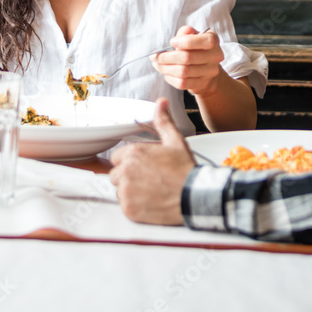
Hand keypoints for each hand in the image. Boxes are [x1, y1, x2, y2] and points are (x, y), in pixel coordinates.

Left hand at [110, 98, 193, 224]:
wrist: (195, 196)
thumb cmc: (185, 170)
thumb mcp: (175, 141)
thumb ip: (163, 121)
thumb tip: (161, 103)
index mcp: (133, 153)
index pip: (117, 157)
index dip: (130, 162)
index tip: (143, 167)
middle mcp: (126, 171)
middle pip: (116, 174)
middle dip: (129, 177)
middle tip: (149, 180)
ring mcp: (126, 191)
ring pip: (119, 190)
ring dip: (131, 191)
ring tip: (150, 191)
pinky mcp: (129, 209)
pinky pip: (124, 206)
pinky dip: (134, 206)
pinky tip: (150, 202)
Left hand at [152, 25, 223, 96]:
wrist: (205, 69)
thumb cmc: (195, 48)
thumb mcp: (192, 36)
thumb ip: (187, 32)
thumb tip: (183, 32)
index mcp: (213, 40)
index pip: (206, 41)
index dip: (187, 42)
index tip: (171, 42)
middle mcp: (215, 57)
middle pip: (188, 58)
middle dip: (167, 57)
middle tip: (154, 56)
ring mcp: (210, 72)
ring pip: (183, 72)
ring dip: (165, 68)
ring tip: (157, 64)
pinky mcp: (202, 84)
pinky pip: (182, 83)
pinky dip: (170, 78)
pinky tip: (166, 73)